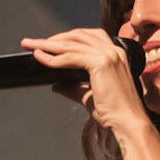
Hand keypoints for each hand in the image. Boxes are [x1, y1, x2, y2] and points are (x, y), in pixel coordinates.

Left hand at [21, 26, 147, 138]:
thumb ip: (74, 88)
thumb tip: (56, 85)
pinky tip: (40, 58)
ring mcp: (108, 55)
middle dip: (52, 38)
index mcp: (115, 54)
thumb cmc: (115, 113)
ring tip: (31, 46)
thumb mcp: (90, 97)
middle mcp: (113, 50)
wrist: (128, 123)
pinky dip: (53, 58)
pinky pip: (70, 57)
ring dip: (48, 44)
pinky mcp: (101, 63)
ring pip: (71, 44)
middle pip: (77, 36)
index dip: (66, 38)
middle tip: (32, 42)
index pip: (87, 37)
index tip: (48, 43)